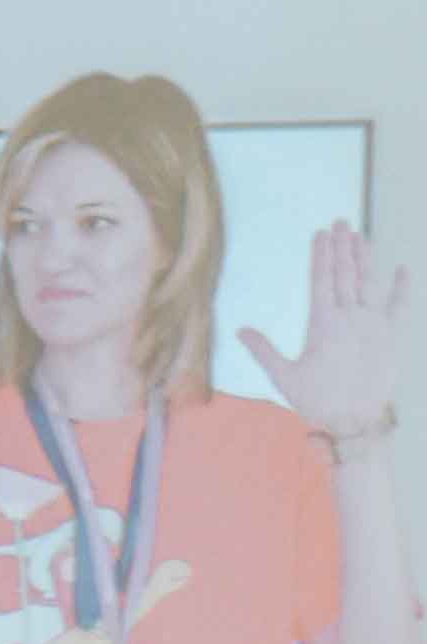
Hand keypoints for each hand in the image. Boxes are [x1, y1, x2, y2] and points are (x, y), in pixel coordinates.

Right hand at [240, 224, 409, 448]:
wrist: (357, 421)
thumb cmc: (317, 401)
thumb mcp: (283, 377)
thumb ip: (263, 350)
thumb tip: (240, 330)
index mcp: (323, 324)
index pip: (321, 279)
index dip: (321, 254)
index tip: (320, 233)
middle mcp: (351, 318)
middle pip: (346, 273)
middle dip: (342, 246)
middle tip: (341, 222)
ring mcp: (375, 324)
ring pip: (370, 282)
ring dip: (366, 257)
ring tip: (361, 236)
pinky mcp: (394, 336)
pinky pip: (401, 305)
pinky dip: (403, 286)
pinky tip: (402, 269)